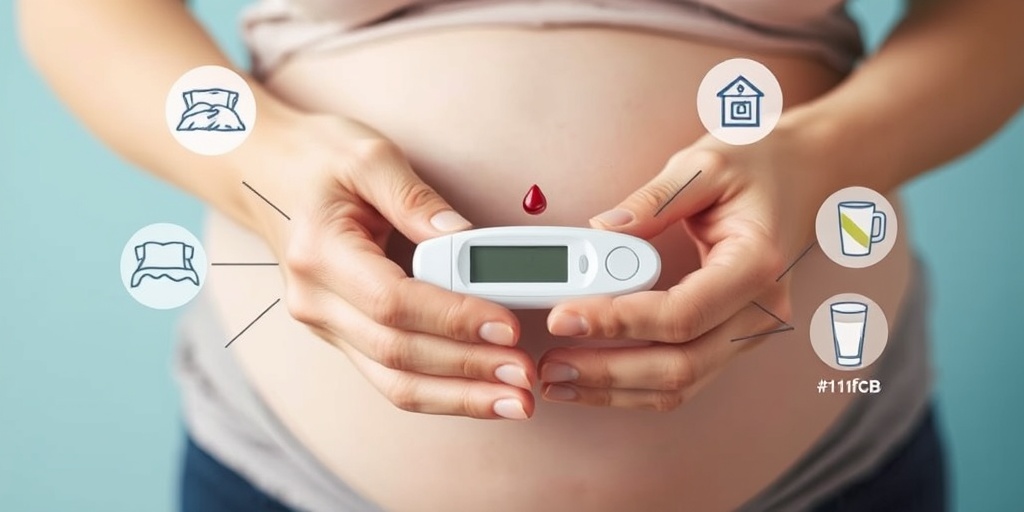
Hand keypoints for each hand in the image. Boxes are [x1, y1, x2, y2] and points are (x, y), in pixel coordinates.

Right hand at [253, 115, 535, 419]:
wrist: (267, 173)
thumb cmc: (319, 159)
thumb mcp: (369, 155)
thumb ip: (417, 199)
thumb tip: (468, 239)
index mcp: (319, 252)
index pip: (392, 301)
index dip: (452, 319)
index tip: (507, 325)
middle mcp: (316, 301)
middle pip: (396, 353)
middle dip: (466, 370)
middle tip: (523, 376)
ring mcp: (326, 325)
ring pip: (393, 381)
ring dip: (458, 397)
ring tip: (514, 402)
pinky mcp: (344, 336)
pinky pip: (392, 376)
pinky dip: (441, 391)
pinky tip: (483, 393)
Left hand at [537, 124, 833, 409]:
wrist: (807, 175)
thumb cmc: (758, 164)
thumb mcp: (704, 163)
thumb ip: (653, 200)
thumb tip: (599, 232)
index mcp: (756, 265)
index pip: (682, 313)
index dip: (618, 322)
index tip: (564, 316)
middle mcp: (760, 312)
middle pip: (680, 366)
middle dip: (608, 372)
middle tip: (550, 363)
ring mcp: (749, 333)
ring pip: (680, 384)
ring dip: (615, 391)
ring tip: (557, 380)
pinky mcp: (730, 340)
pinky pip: (682, 377)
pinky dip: (633, 387)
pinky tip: (588, 380)